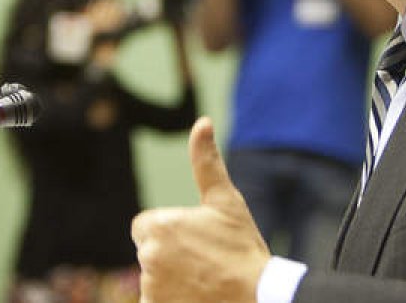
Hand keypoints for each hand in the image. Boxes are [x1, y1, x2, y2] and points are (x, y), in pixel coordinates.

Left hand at [132, 118, 269, 301]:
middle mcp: (148, 257)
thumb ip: (206, 161)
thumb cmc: (243, 248)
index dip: (172, 232)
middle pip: (149, 251)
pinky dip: (168, 299)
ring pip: (152, 278)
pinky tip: (192, 297)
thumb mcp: (226, 201)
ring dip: (169, 279)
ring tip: (202, 281)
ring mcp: (151, 288)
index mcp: (159, 225)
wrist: (258, 297)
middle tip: (203, 262)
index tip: (197, 241)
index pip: (147, 226)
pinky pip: (152, 301)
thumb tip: (202, 121)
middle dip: (169, 255)